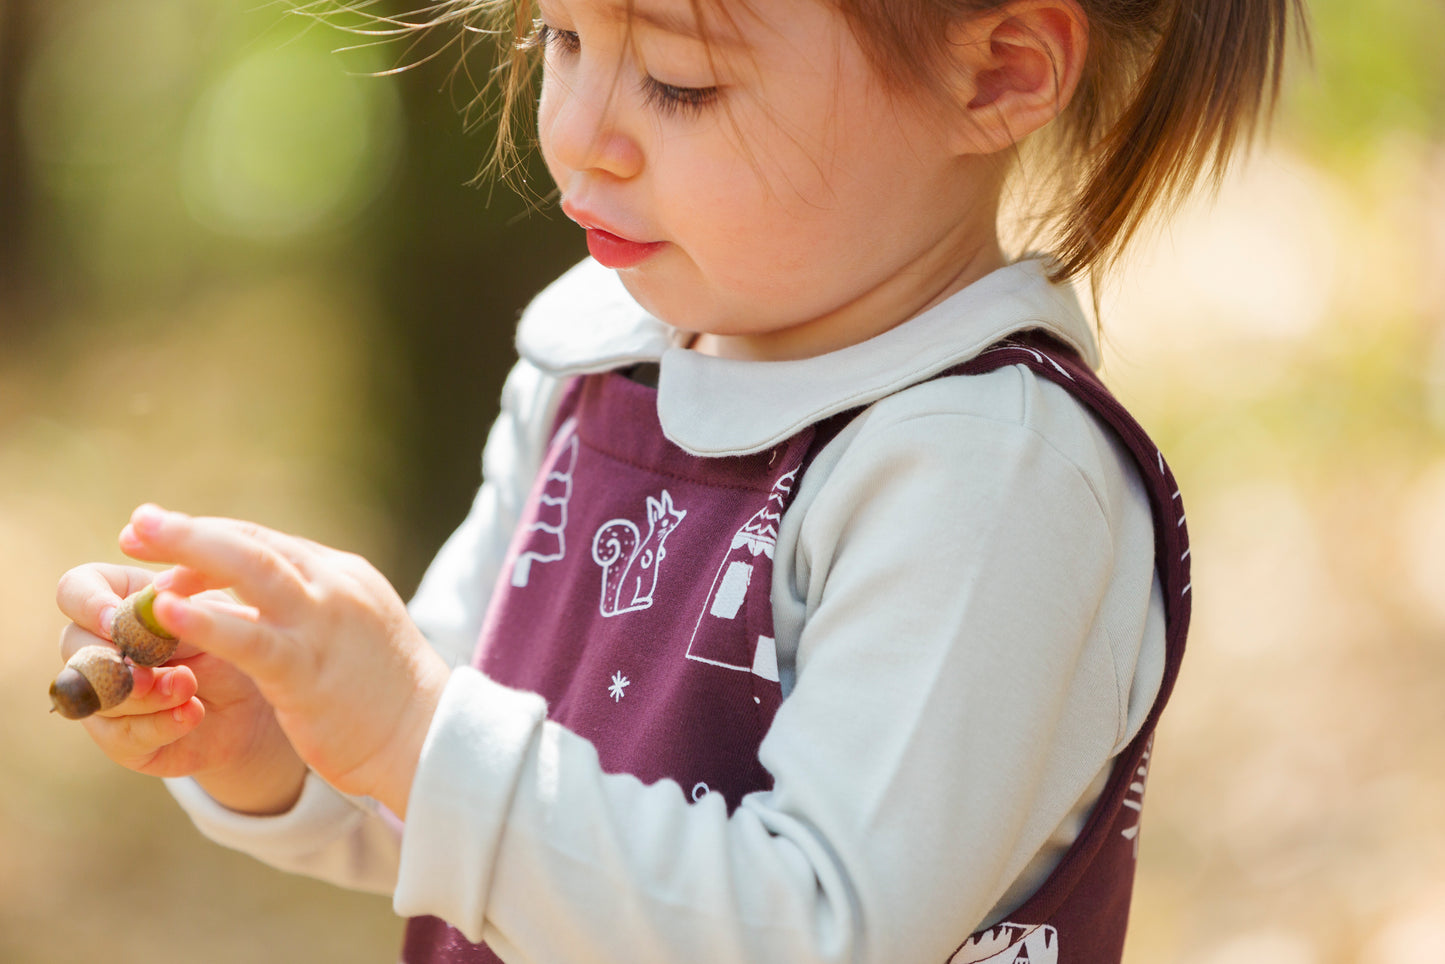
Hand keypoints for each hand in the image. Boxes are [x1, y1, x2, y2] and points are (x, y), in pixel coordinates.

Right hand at [55, 563, 305, 814]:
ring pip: (97, 693)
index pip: (75, 589)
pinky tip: (193, 713)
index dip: (88, 604)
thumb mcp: (217, 618)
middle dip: (116, 658)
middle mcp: (99, 645)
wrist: (257, 704)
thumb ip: (182, 609)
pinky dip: (161, 724)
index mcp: (119, 600)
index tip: (117, 620)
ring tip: (189, 686)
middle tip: (152, 669)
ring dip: (146, 694)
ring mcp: (104, 693)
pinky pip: (120, 735)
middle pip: (73, 645)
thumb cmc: (235, 644)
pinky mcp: (118, 737)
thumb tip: (156, 605)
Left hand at [117, 504, 450, 818]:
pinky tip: (168, 611)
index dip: (209, 536)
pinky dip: (206, 619)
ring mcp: (323, 625)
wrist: (431, 737)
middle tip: (139, 523)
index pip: (266, 543)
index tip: (163, 536)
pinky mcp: (308, 671)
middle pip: (253, 543)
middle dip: (189, 531)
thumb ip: (311, 608)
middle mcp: (334, 588)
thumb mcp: (353, 631)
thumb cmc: (386, 694)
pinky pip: (250, 638)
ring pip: (252, 570)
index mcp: (342, 576)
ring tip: (138, 542)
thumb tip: (256, 599)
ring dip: (190, 551)